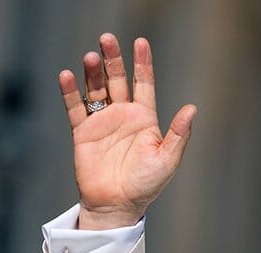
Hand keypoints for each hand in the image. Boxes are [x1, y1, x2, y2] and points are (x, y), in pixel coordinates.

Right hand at [59, 33, 196, 229]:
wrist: (118, 205)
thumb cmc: (146, 185)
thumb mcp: (167, 159)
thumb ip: (178, 133)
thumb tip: (192, 109)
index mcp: (145, 119)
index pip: (144, 84)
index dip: (143, 64)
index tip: (140, 43)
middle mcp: (124, 116)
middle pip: (118, 80)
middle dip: (113, 59)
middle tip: (107, 39)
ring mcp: (102, 123)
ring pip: (96, 89)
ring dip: (93, 73)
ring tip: (91, 57)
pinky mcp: (83, 133)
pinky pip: (75, 108)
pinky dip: (71, 92)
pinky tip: (68, 76)